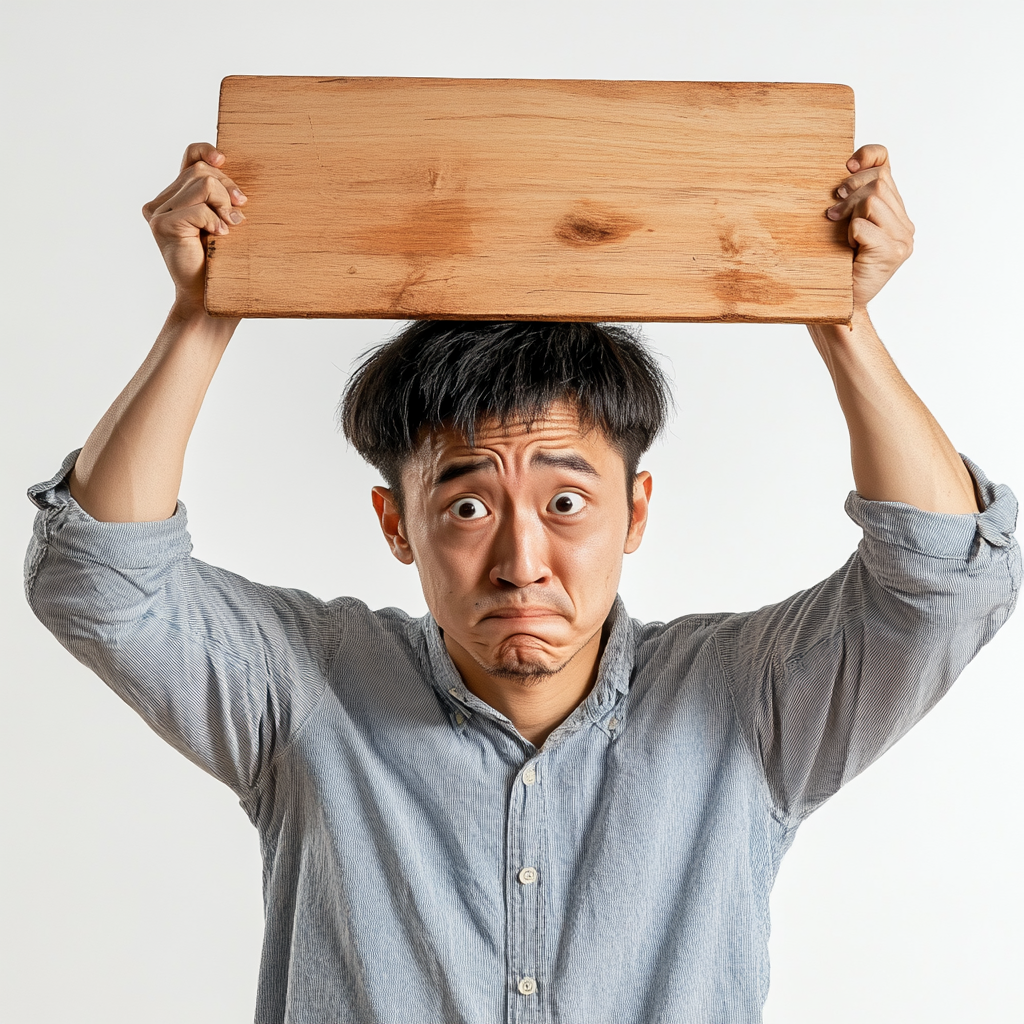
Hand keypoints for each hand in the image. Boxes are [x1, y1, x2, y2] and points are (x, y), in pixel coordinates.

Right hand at [142, 142, 246, 313]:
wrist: (208, 300)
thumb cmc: (221, 265)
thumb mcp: (225, 222)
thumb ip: (220, 196)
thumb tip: (224, 163)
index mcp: (176, 198)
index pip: (190, 157)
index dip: (207, 151)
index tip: (224, 161)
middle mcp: (162, 203)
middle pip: (200, 170)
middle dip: (227, 189)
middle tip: (239, 217)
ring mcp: (158, 213)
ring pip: (201, 183)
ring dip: (224, 205)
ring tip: (230, 229)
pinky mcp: (162, 225)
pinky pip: (198, 207)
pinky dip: (215, 220)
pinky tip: (220, 237)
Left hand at [826, 144, 913, 309]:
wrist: (841, 305)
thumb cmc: (837, 267)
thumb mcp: (843, 226)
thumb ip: (851, 201)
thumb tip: (843, 171)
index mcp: (895, 212)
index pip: (886, 164)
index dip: (868, 156)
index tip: (846, 167)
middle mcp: (905, 224)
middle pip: (878, 181)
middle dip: (850, 191)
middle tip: (833, 212)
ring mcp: (902, 238)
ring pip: (873, 199)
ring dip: (849, 213)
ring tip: (840, 231)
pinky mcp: (892, 251)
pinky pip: (864, 224)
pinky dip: (849, 233)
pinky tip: (848, 248)